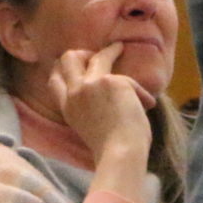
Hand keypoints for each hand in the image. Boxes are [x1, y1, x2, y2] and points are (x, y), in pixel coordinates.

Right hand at [46, 44, 152, 169]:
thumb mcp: (89, 126)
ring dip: (110, 51)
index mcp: (68, 108)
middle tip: (95, 55)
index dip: (62, 69)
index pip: (54, 81)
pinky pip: (128, 79)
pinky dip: (140, 92)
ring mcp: (90, 85)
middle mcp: (74, 93)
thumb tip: (108, 90)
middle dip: (81, 53)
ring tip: (119, 48)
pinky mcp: (110, 81)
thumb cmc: (111, 149)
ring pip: (94, 56)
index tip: (76, 64)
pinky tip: (147, 103)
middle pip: (67, 59)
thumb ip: (90, 107)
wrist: (120, 153)